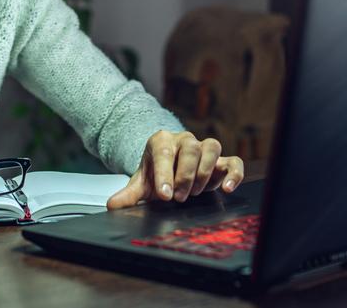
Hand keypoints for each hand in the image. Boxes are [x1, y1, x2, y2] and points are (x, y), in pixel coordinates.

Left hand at [106, 131, 243, 209]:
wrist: (170, 170)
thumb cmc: (156, 174)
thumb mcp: (141, 184)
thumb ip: (129, 195)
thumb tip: (112, 205)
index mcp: (161, 141)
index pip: (164, 152)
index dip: (165, 174)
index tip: (165, 195)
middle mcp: (184, 140)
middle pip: (190, 149)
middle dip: (185, 176)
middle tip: (179, 197)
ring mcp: (204, 148)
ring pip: (211, 148)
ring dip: (204, 173)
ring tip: (195, 193)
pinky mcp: (221, 160)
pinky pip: (234, 161)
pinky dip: (233, 174)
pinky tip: (227, 188)